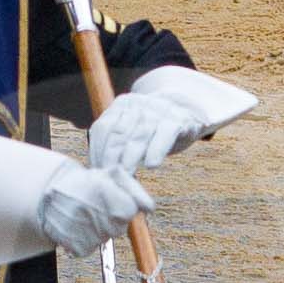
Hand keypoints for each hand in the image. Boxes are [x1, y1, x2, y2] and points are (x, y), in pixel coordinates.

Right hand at [38, 162, 153, 255]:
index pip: (129, 211)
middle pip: (120, 227)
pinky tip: (77, 226)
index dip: (124, 206)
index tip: (112, 200)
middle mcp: (90, 210)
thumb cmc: (86, 184)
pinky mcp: (75, 246)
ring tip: (85, 215)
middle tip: (96, 208)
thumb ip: (135, 189)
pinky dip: (86, 240)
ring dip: (100, 229)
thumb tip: (150, 209)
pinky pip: (91, 248)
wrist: (48, 194)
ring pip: (106, 238)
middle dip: (113, 219)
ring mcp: (81, 229)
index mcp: (101, 189)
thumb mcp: (111, 176)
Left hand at [88, 90, 206, 173]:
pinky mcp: (179, 119)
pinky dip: (156, 150)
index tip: (97, 172)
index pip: (103, 128)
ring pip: (140, 135)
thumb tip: (100, 173)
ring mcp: (159, 110)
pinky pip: (165, 135)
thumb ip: (116, 144)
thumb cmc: (153, 129)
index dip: (98, 152)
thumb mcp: (132, 129)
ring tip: (126, 176)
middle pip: (119, 133)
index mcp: (122, 105)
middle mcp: (139, 104)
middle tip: (109, 178)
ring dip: (130, 158)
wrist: (186, 111)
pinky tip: (151, 165)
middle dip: (111, 158)